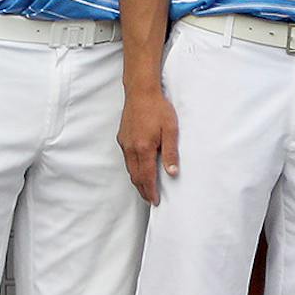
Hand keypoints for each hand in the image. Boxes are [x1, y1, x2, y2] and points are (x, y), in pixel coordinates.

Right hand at [117, 85, 179, 205]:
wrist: (141, 92)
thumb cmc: (158, 109)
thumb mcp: (171, 130)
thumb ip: (171, 152)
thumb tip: (172, 173)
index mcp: (143, 148)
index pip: (146, 177)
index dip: (150, 191)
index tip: (155, 202)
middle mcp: (131, 148)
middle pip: (135, 176)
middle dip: (143, 190)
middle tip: (150, 200)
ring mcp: (124, 143)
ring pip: (129, 168)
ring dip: (137, 180)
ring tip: (146, 188)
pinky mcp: (122, 138)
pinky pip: (127, 159)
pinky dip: (133, 169)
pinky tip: (139, 169)